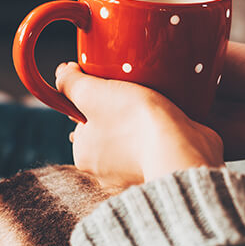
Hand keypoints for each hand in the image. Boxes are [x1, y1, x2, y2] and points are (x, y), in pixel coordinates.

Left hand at [55, 62, 223, 186]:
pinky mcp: (164, 167)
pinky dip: (162, 131)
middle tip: (132, 89)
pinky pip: (158, 144)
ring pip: (134, 136)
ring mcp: (137, 172)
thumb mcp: (92, 93)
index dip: (92, 96)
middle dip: (118, 108)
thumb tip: (60, 73)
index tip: (108, 82)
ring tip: (154, 101)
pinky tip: (170, 116)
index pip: (80, 120)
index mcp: (84, 154)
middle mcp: (106, 170)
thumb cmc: (134, 123)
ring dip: (142, 119)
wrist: (184, 151)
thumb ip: (71, 83)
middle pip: (107, 128)